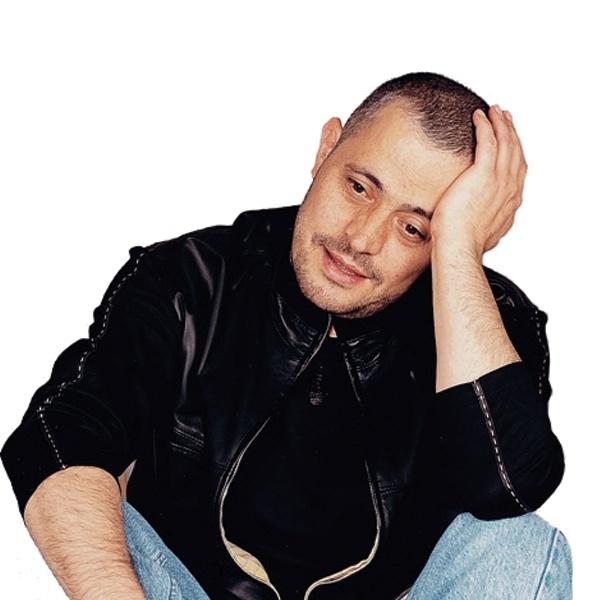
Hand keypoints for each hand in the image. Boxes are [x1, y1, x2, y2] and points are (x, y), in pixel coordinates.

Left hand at [431, 105, 526, 257]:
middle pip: (515, 151)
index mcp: (510, 201)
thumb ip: (486, 220)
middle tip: (505, 116)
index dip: (515, 150)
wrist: (459, 246)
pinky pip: (488, 142)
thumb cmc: (463, 243)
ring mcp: (498, 180)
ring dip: (500, 123)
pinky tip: (479, 116)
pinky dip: (486, 126)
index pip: (518, 169)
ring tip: (493, 110)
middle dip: (511, 131)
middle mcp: (509, 188)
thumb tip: (480, 221)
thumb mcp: (483, 231)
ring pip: (505, 143)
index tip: (510, 139)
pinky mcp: (483, 174)